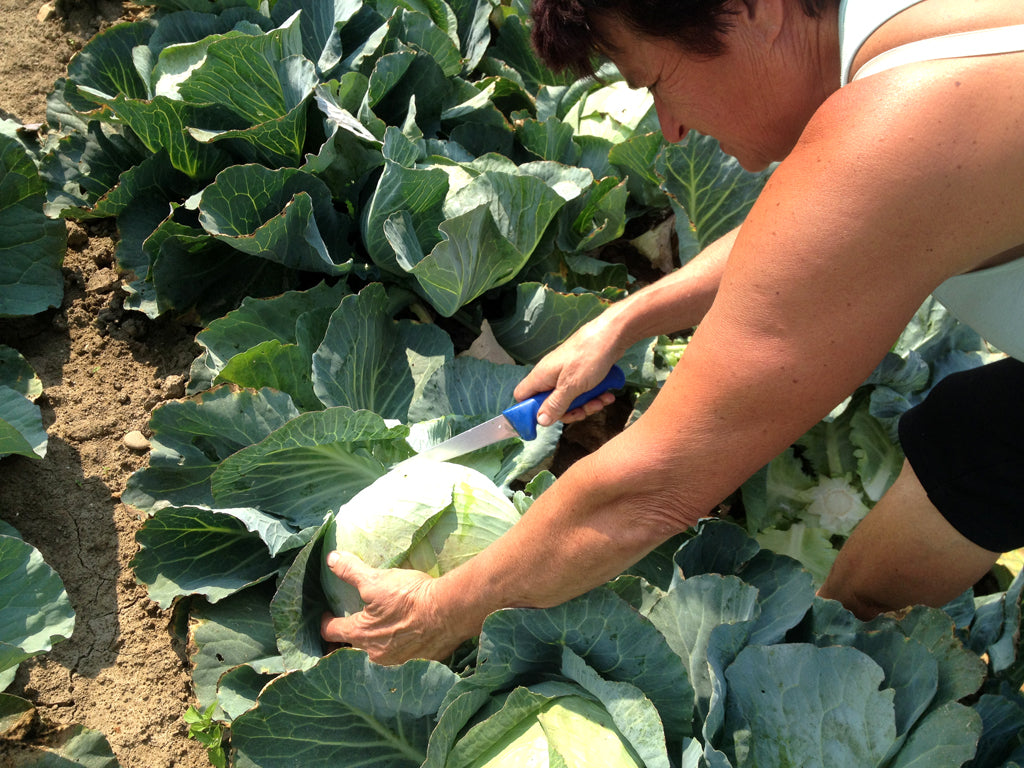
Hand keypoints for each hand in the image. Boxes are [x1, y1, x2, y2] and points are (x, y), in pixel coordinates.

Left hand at [320, 551, 470, 664]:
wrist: (448, 612)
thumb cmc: (410, 596)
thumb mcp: (377, 580)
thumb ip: (351, 571)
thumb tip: (331, 559)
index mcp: (359, 634)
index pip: (330, 632)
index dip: (325, 621)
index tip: (327, 614)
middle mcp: (372, 656)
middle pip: (348, 653)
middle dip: (343, 644)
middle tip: (345, 633)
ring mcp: (394, 664)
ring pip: (372, 661)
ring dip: (369, 652)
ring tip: (373, 639)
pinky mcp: (415, 665)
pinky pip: (398, 664)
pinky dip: (395, 655)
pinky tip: (401, 645)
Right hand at [513, 316, 623, 426]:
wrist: (612, 335)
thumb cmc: (589, 357)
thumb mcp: (572, 386)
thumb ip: (555, 404)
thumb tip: (540, 421)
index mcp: (541, 377)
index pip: (522, 397)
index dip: (530, 411)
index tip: (548, 420)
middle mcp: (550, 376)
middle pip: (550, 404)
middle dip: (569, 411)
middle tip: (583, 411)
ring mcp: (565, 374)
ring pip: (569, 399)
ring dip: (586, 404)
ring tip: (601, 400)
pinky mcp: (580, 373)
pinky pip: (582, 391)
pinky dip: (594, 395)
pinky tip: (607, 394)